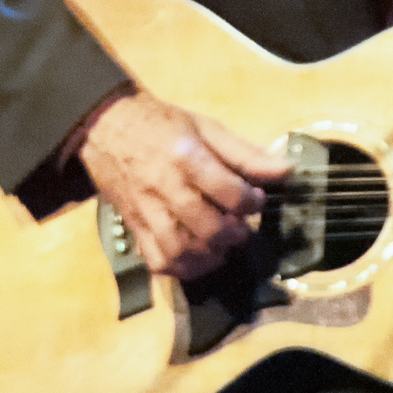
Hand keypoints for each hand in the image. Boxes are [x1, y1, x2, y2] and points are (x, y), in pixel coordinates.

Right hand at [79, 90, 289, 279]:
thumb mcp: (206, 127)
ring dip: (211, 255)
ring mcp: (147, 211)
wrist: (106, 127)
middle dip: (234, 233)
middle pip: (207, 228)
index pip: (229, 193)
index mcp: (187, 157)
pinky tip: (198, 257)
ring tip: (222, 244)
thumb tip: (286, 172)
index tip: (256, 199)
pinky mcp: (134, 227)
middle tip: (240, 225)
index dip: (252, 202)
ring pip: (182, 250)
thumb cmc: (163, 124)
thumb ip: (245, 153)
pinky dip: (182, 268)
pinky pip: (158, 261)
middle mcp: (166, 188)